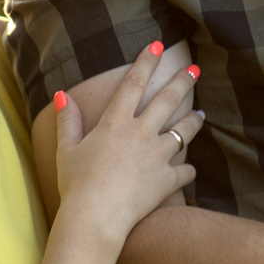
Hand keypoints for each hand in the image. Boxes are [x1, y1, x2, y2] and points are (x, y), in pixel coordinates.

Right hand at [50, 44, 202, 235]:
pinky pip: (185, 171)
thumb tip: (62, 95)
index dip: (146, 62)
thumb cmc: (76, 184)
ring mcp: (157, 156)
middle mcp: (140, 133)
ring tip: (201, 115)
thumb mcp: (66, 150)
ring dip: (194, 121)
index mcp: (115, 122)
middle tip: (195, 69)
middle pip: (167, 100)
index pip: (133, 83)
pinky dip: (188, 170)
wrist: (95, 217)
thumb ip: (67, 121)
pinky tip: (189, 169)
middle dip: (182, 81)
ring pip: (183, 131)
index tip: (157, 45)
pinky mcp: (167, 180)